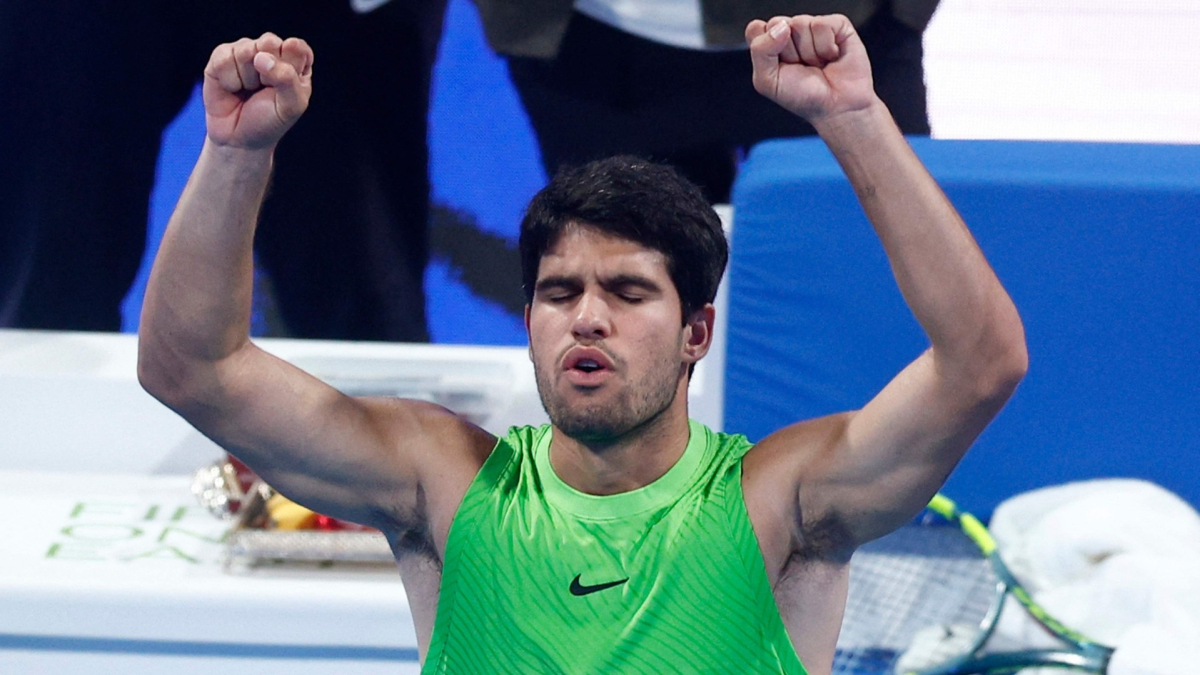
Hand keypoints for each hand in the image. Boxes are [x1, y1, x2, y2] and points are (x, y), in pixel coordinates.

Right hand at [202, 33, 313, 149]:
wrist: (239, 138)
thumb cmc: (270, 121)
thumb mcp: (290, 106)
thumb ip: (287, 78)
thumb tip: (261, 57)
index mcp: (295, 61)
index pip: (296, 47)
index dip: (288, 68)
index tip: (284, 88)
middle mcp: (271, 50)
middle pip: (270, 42)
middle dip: (267, 72)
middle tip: (265, 90)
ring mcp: (246, 50)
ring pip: (246, 50)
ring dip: (247, 79)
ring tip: (248, 90)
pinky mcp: (222, 55)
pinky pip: (224, 58)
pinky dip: (229, 80)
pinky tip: (232, 88)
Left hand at [745, 15, 874, 122]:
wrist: (837, 107)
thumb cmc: (803, 97)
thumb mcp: (768, 81)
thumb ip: (760, 51)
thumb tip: (780, 27)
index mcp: (771, 44)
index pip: (756, 29)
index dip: (765, 47)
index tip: (778, 66)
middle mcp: (791, 32)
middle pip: (777, 23)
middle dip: (788, 52)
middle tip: (801, 67)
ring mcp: (813, 26)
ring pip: (800, 23)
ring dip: (809, 52)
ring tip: (818, 65)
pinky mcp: (836, 24)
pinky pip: (821, 25)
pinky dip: (826, 47)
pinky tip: (832, 57)